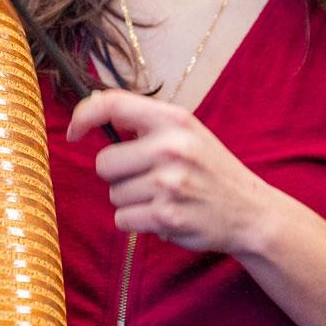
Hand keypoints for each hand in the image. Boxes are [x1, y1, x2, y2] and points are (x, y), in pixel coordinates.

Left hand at [67, 89, 270, 254]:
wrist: (251, 211)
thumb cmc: (210, 169)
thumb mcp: (187, 133)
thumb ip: (146, 123)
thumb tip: (94, 110)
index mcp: (173, 119)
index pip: (114, 104)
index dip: (84, 115)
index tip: (74, 132)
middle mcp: (170, 147)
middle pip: (104, 162)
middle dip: (120, 175)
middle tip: (150, 178)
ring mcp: (168, 182)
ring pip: (113, 194)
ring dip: (131, 200)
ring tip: (164, 197)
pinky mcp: (166, 216)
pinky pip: (123, 219)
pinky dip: (137, 221)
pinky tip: (165, 215)